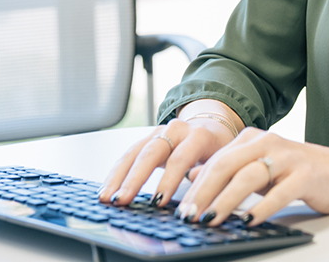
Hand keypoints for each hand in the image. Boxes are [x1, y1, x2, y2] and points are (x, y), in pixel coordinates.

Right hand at [98, 116, 232, 207]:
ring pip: (134, 152)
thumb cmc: (217, 149)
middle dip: (135, 178)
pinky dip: (116, 173)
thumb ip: (211, 175)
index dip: (169, 180)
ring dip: (118, 176)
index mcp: (198, 135)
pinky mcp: (146, 140)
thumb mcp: (222, 160)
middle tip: (122, 200)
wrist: (211, 126)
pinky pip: (127, 155)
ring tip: (106, 198)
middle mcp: (175, 130)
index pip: (181, 157)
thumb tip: (199, 197)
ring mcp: (158, 133)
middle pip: (151, 152)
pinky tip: (107, 189)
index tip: (158, 202)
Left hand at [178, 127, 328, 226]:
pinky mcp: (305, 174)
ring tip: (212, 220)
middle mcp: (267, 142)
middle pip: (227, 165)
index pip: (216, 161)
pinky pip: (280, 192)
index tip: (181, 208)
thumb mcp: (257, 167)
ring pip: (249, 176)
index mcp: (252, 139)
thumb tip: (192, 175)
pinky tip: (249, 221)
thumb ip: (227, 169)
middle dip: (204, 192)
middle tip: (189, 215)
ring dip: (226, 201)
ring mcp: (287, 157)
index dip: (196, 185)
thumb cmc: (294, 171)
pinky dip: (262, 207)